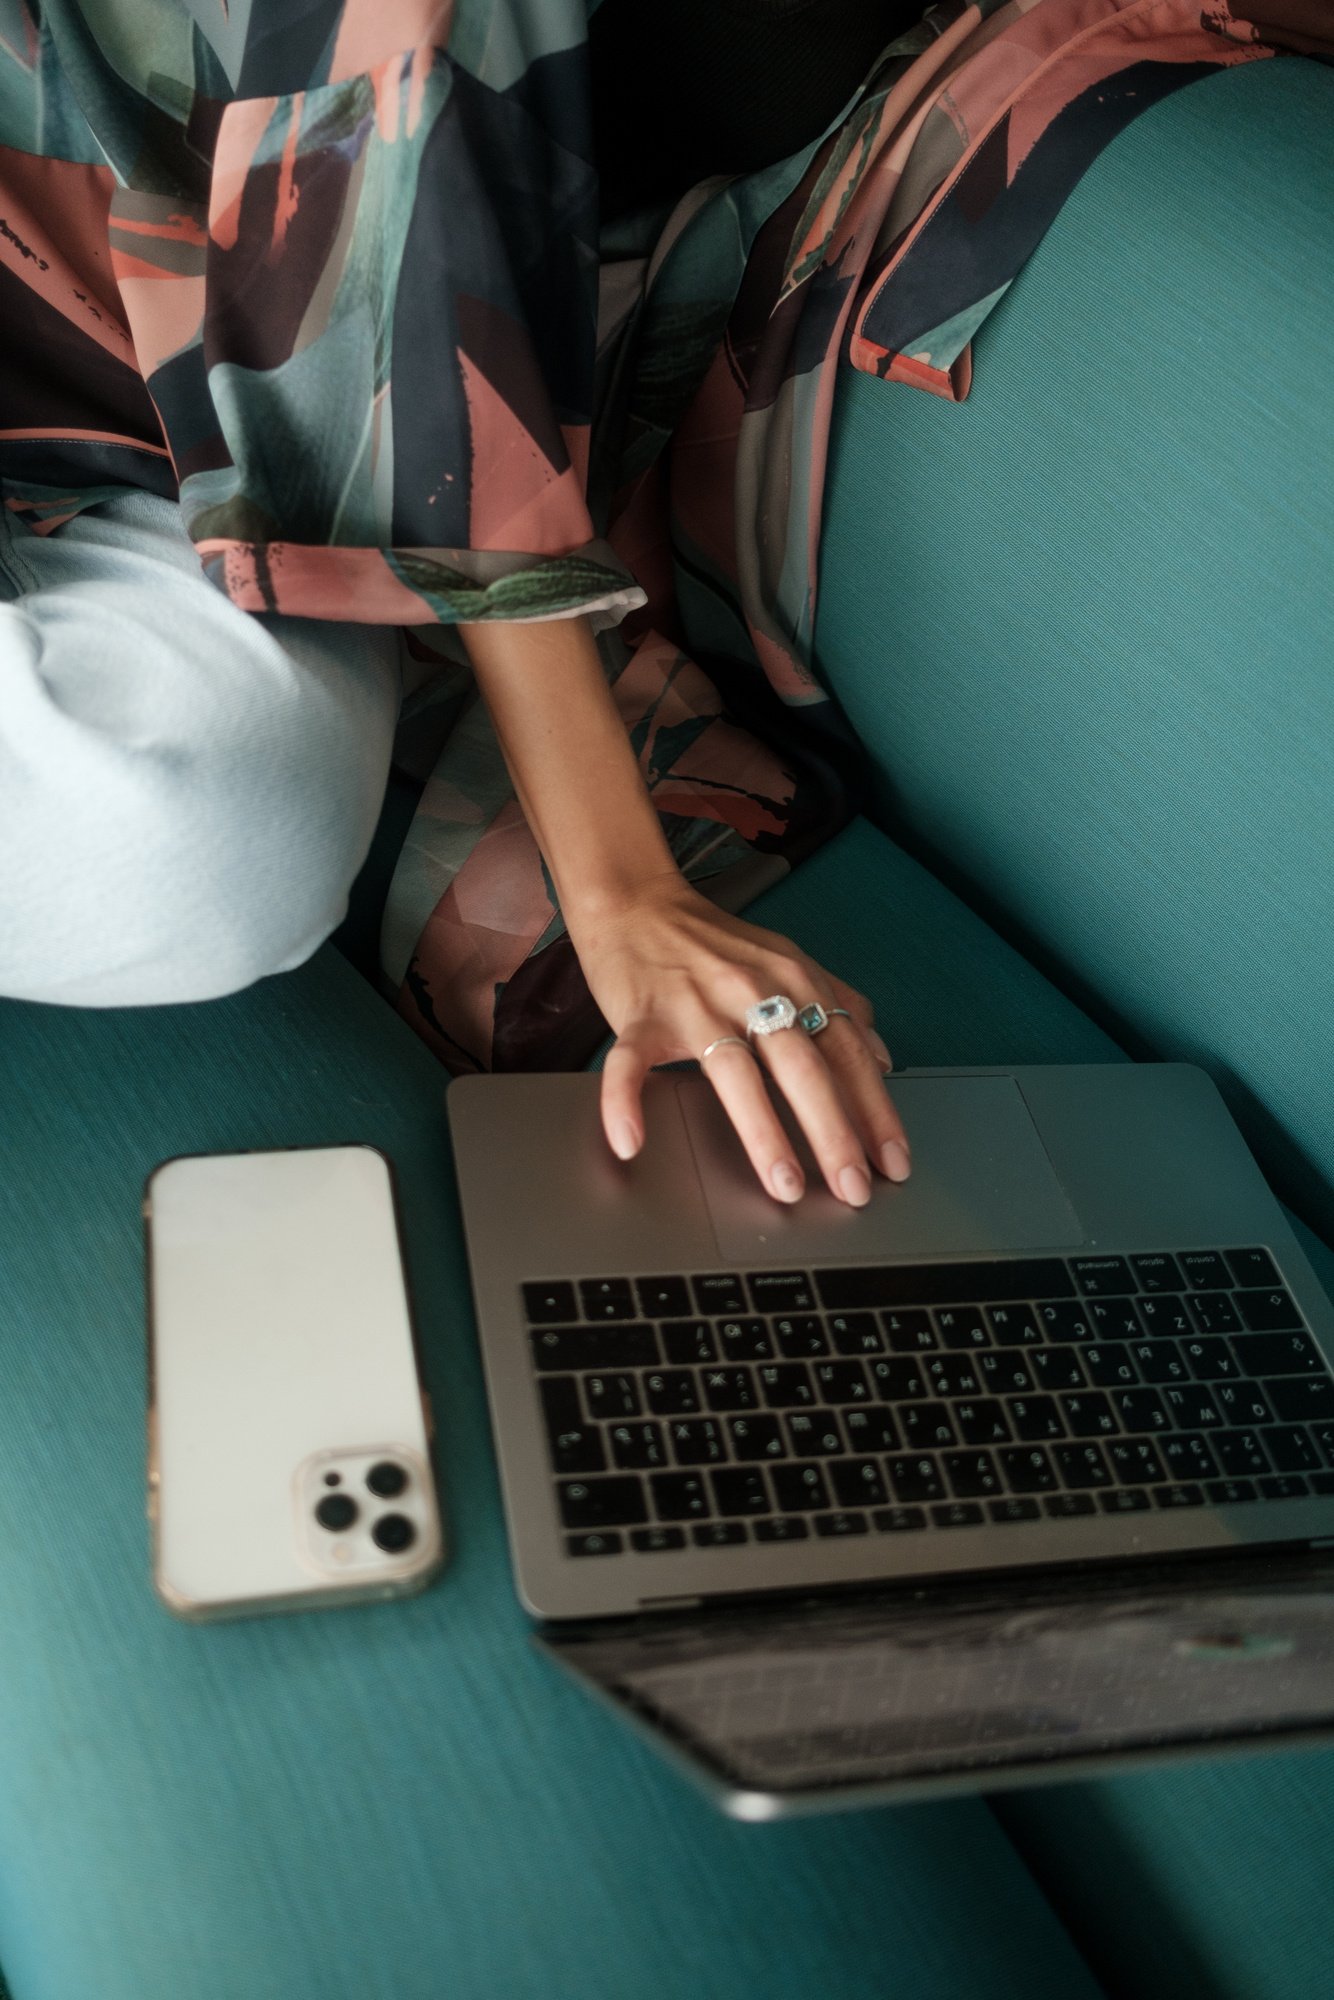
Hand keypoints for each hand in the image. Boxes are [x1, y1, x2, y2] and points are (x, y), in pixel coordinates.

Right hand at [565, 871, 911, 1205]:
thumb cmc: (712, 942)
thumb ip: (838, 1002)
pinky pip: (631, 1063)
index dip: (876, 1110)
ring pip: (733, 1072)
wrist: (636, 902)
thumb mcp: (788, 960)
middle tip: (854, 1188)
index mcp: (793, 981)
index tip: (894, 1162)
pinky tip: (631, 1141)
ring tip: (785, 1185)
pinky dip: (625, 1101)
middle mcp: (752, 992)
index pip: (847, 1052)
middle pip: (802, 1067)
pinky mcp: (640, 1016)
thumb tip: (882, 1059)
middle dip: (834, 1133)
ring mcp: (694, 1004)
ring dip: (763, 1133)